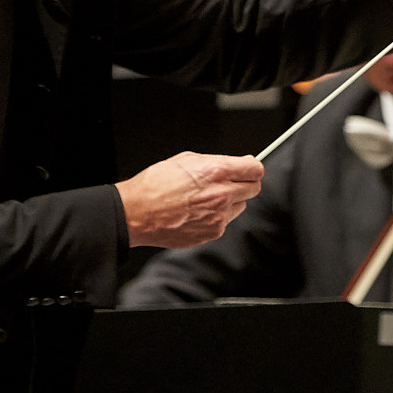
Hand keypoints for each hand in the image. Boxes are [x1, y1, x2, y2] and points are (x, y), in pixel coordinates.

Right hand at [115, 152, 264, 248]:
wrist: (137, 213)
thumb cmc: (155, 185)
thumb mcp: (186, 160)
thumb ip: (217, 161)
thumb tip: (239, 162)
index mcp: (217, 172)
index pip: (255, 169)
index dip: (252, 168)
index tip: (248, 169)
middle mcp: (222, 194)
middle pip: (254, 188)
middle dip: (245, 183)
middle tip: (230, 182)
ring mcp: (219, 216)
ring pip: (241, 206)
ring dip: (231, 201)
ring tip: (206, 198)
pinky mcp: (213, 232)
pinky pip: (225, 221)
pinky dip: (218, 216)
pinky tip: (198, 211)